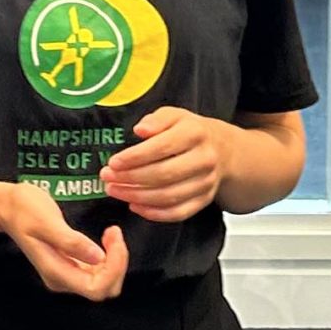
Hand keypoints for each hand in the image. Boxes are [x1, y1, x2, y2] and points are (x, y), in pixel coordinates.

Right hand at [0, 180, 127, 300]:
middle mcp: (62, 280)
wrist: (8, 207)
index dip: (113, 268)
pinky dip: (109, 256)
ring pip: (104, 281)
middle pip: (104, 288)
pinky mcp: (71, 265)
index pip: (96, 289)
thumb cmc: (24, 210)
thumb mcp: (47, 222)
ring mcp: (67, 274)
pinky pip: (99, 271)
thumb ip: (71, 242)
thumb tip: (98, 258)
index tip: (112, 236)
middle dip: (117, 263)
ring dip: (115, 259)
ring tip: (111, 232)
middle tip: (113, 232)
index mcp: (56, 274)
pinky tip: (106, 237)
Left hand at [99, 107, 227, 222]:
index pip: (162, 147)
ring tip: (115, 190)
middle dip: (130, 178)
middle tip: (108, 178)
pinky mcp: (204, 200)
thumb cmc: (190, 132)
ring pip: (168, 196)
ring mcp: (205, 183)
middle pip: (163, 175)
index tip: (113, 162)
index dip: (134, 157)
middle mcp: (204, 159)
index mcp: (195, 134)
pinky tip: (134, 205)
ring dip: (136, 196)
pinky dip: (153, 213)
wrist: (222, 151)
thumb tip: (140, 129)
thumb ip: (156, 120)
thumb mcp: (174, 115)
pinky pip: (177, 213)